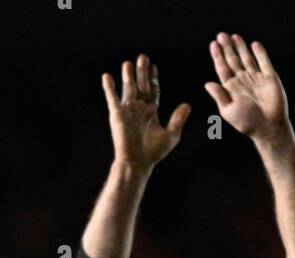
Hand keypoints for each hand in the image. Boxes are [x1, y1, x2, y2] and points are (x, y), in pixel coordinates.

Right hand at [102, 53, 189, 170]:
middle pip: (141, 85)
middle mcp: (139, 107)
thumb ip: (178, 119)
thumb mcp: (171, 135)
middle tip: (143, 57)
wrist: (138, 163)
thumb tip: (187, 105)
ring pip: (128, 89)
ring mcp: (128, 110)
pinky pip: (112, 99)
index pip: (152, 89)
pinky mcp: (117, 115)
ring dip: (128, 76)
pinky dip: (109, 88)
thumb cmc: (154, 152)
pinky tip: (107, 76)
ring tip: (128, 64)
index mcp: (151, 110)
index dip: (153, 77)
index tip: (154, 65)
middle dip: (142, 72)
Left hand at [205, 34, 287, 140]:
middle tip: (221, 35)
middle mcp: (243, 81)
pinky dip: (260, 53)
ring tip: (234, 36)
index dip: (218, 56)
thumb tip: (207, 84)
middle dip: (227, 48)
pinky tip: (254, 44)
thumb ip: (219, 96)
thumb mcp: (229, 111)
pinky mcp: (269, 78)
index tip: (213, 44)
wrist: (269, 128)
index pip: (223, 68)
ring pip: (247, 58)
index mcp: (232, 89)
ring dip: (240, 47)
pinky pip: (264, 62)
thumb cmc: (248, 123)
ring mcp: (256, 78)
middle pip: (233, 60)